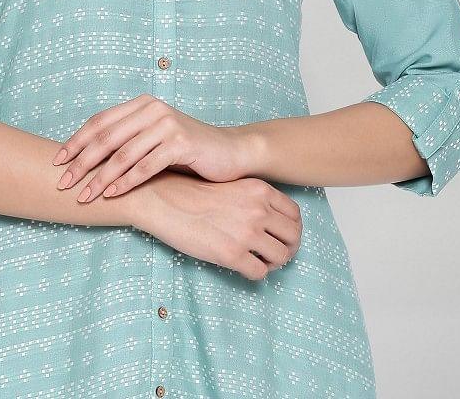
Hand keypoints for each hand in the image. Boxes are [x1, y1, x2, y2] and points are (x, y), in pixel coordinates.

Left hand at [51, 94, 254, 203]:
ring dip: (100, 178)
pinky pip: (145, 166)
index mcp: (142, 104)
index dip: (76, 141)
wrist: (230, 152)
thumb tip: (85, 159)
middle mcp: (152, 109)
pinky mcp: (181, 142)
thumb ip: (128, 140)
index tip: (57, 161)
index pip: (99, 121)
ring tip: (84, 196)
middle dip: (81, 162)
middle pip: (106, 137)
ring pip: (123, 154)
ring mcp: (167, 124)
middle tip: (63, 183)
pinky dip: (125, 183)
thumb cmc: (189, 150)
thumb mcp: (154, 138)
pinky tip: (112, 195)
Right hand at [132, 169, 302, 281]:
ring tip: (258, 260)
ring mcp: (247, 232)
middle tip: (274, 254)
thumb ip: (254, 199)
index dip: (292, 229)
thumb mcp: (231, 186)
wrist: (164, 200)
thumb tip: (272, 221)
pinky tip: (243, 266)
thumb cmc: (193, 193)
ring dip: (272, 263)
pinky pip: (260, 273)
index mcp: (260, 190)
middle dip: (288, 248)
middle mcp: (258, 209)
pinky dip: (256, 273)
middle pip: (294, 237)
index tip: (282, 236)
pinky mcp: (232, 254)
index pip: (295, 215)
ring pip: (281, 257)